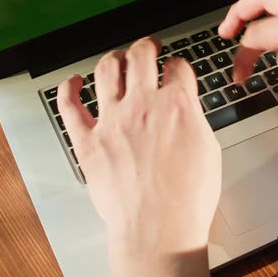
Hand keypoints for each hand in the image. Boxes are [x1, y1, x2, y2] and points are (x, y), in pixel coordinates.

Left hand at [57, 37, 220, 253]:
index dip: (180, 65)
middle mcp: (144, 106)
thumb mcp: (209, 151)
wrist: (159, 229)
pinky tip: (71, 82)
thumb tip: (187, 112)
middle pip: (141, 57)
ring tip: (117, 59)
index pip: (179, 68)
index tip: (178, 69)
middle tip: (149, 47)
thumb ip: (194, 122)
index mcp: (178, 107)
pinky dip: (68, 89)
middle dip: (147, 47)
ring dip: (114, 59)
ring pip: (107, 71)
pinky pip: (69, 106)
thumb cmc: (188, 199)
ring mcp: (112, 122)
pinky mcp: (88, 142)